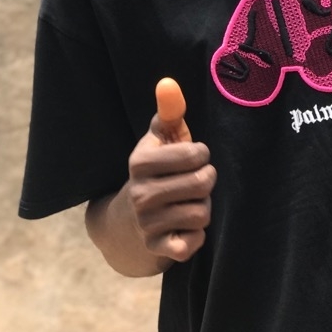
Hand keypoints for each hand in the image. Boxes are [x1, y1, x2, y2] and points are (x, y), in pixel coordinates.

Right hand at [126, 78, 215, 262]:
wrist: (127, 223)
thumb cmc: (156, 171)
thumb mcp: (159, 140)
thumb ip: (168, 111)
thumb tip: (168, 82)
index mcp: (140, 163)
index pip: (196, 154)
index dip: (201, 155)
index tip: (192, 158)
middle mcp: (140, 194)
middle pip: (204, 183)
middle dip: (205, 181)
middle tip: (193, 182)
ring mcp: (147, 224)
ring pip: (203, 213)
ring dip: (201, 208)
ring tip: (186, 203)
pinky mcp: (157, 249)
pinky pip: (195, 242)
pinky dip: (196, 236)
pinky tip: (183, 228)